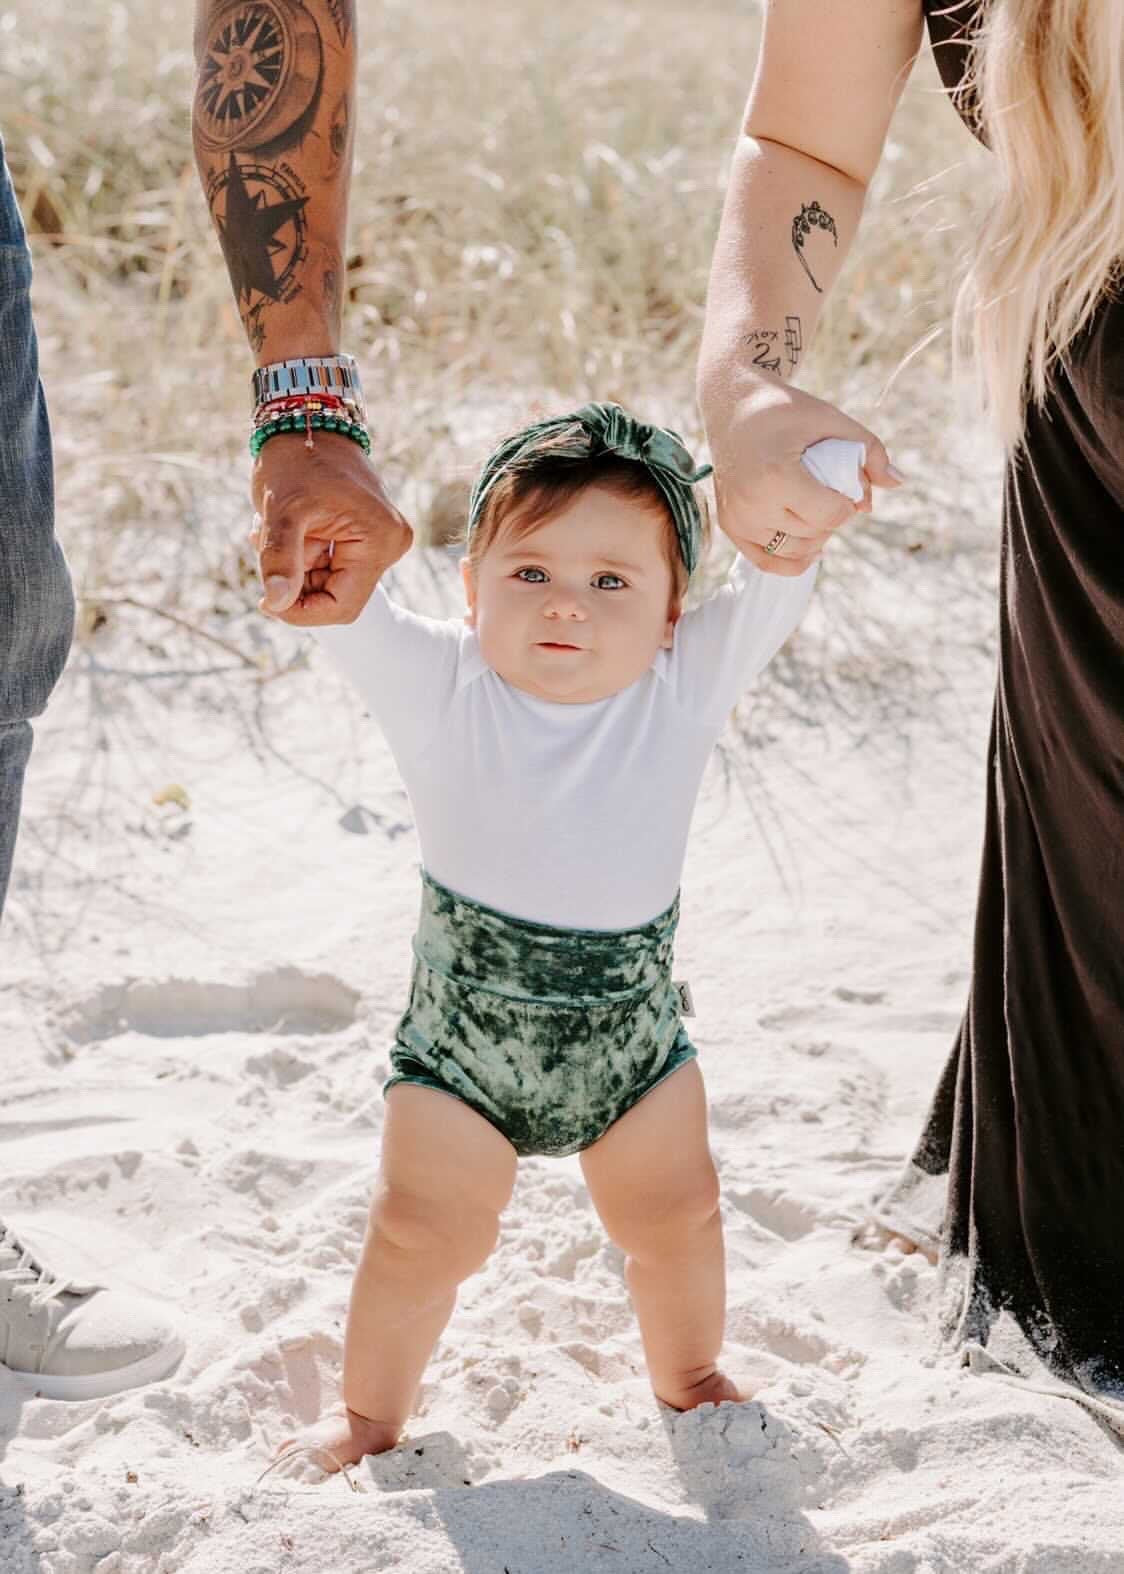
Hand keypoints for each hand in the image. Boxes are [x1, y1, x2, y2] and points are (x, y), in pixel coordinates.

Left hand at [248, 432, 413, 624]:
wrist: (306, 423)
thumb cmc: (296, 461)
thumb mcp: (282, 512)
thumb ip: (280, 561)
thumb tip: (276, 604)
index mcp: (380, 541)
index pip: (342, 607)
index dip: (301, 613)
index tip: (265, 600)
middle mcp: (390, 545)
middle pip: (337, 598)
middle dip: (296, 584)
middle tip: (262, 548)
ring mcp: (381, 542)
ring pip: (330, 585)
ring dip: (296, 570)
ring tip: (270, 532)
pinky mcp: (367, 539)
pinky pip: (331, 568)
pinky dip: (302, 559)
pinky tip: (285, 531)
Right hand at [698, 374, 903, 576]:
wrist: (733, 408)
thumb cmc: (785, 411)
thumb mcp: (831, 420)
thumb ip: (869, 451)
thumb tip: (898, 482)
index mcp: (777, 476)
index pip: (832, 514)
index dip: (849, 502)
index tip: (846, 483)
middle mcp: (753, 504)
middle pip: (816, 532)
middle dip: (833, 515)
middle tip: (830, 489)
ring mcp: (738, 519)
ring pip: (795, 550)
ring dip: (816, 536)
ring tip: (816, 508)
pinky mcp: (729, 526)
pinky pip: (767, 562)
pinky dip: (794, 561)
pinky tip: (812, 548)